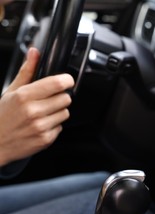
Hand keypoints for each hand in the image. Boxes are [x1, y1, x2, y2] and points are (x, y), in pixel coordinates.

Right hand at [0, 48, 73, 165]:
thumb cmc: (2, 116)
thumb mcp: (11, 91)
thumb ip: (26, 71)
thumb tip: (35, 52)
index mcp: (24, 96)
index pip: (58, 83)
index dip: (66, 80)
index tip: (66, 80)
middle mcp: (33, 111)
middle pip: (66, 98)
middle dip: (60, 97)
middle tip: (48, 100)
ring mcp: (40, 126)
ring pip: (65, 113)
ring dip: (58, 112)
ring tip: (43, 113)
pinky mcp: (46, 139)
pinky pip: (61, 127)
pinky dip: (54, 126)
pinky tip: (41, 125)